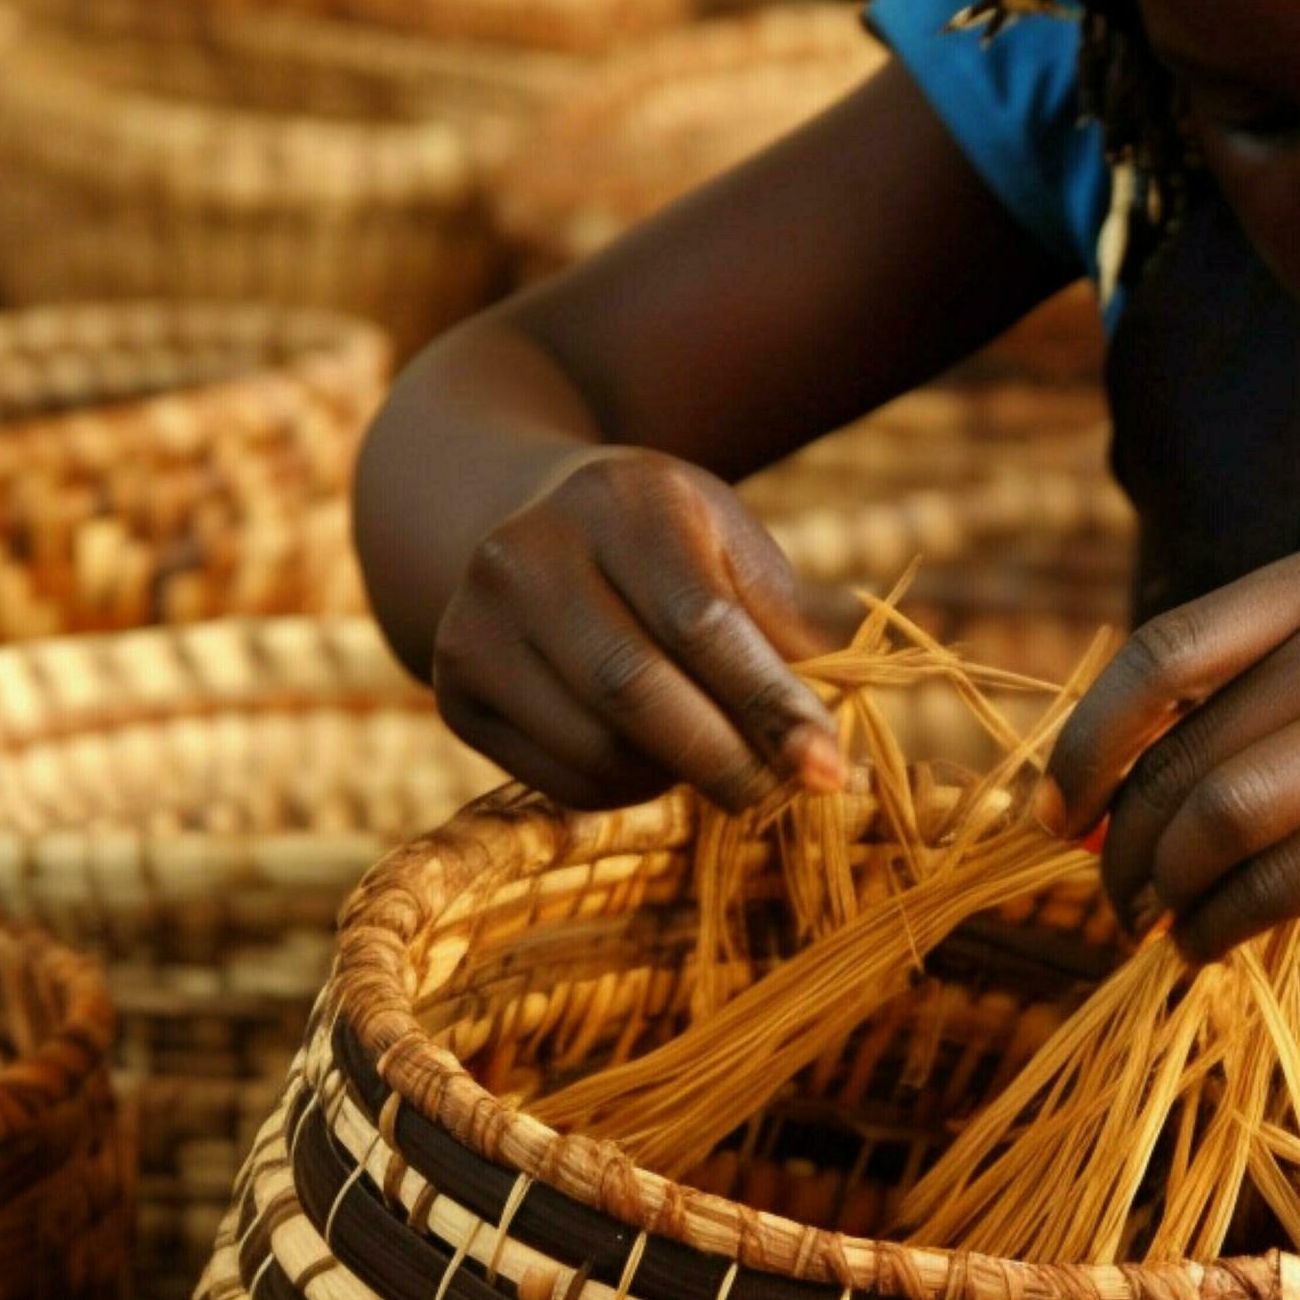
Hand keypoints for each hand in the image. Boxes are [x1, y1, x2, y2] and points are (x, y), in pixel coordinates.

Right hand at [430, 446, 843, 812]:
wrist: (516, 512)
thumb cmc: (661, 541)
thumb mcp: (730, 547)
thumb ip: (790, 628)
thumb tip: (846, 727)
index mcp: (623, 502)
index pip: (703, 624)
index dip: (770, 706)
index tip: (829, 770)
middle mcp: (529, 554)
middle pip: (637, 693)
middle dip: (728, 762)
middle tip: (786, 796)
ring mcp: (475, 623)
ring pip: (598, 750)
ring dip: (676, 778)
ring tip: (715, 757)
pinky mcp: (453, 688)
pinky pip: (560, 779)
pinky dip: (625, 789)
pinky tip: (648, 757)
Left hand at [1039, 541, 1299, 959]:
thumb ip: (1276, 678)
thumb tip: (1124, 777)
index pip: (1161, 653)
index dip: (1089, 740)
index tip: (1060, 806)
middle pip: (1184, 753)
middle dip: (1127, 842)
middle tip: (1115, 895)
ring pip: (1220, 819)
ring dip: (1165, 890)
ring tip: (1160, 927)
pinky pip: (1283, 884)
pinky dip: (1223, 927)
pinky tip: (1214, 947)